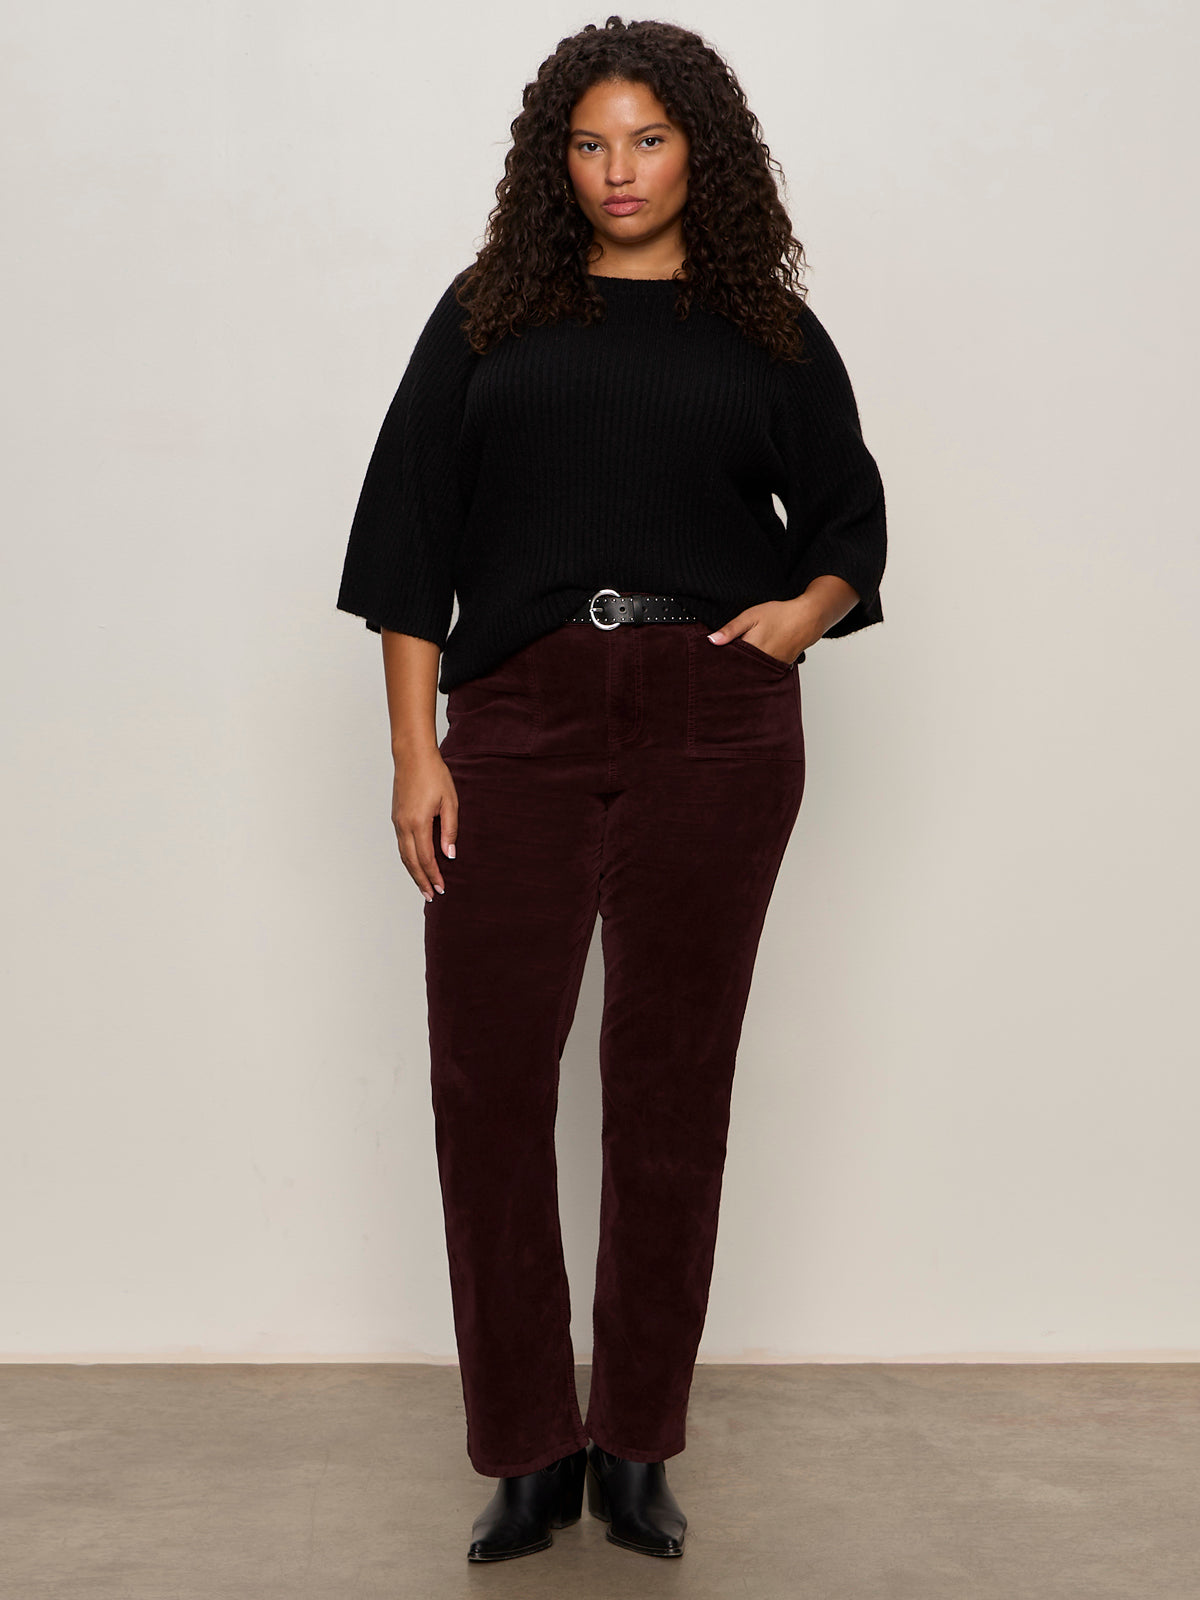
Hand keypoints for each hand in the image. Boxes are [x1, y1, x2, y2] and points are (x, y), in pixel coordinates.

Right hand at [391, 748, 458, 901]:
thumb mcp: (450, 802)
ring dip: (413, 872)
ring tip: (423, 886)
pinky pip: (401, 844)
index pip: (426, 858)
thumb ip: (450, 830)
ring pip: (403, 855)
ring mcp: (397, 822)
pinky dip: (408, 858)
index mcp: (418, 823)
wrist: (412, 756)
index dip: (434, 875)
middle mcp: (404, 825)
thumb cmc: (434, 775)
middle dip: (421, 880)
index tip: (441, 888)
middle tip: (431, 895)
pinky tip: (415, 864)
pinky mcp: (396, 817)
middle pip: (411, 861)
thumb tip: (450, 854)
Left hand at [706, 596, 824, 664]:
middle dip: (727, 669)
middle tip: (716, 668)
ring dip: (741, 670)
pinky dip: (754, 670)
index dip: (717, 661)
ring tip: (733, 667)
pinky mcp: (778, 668)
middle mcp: (760, 663)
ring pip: (750, 673)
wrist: (807, 619)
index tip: (708, 663)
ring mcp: (770, 667)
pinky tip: (750, 665)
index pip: (727, 662)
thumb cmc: (779, 615)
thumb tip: (711, 640)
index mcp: (751, 650)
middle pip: (737, 671)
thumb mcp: (751, 616)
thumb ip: (731, 629)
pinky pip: (762, 672)